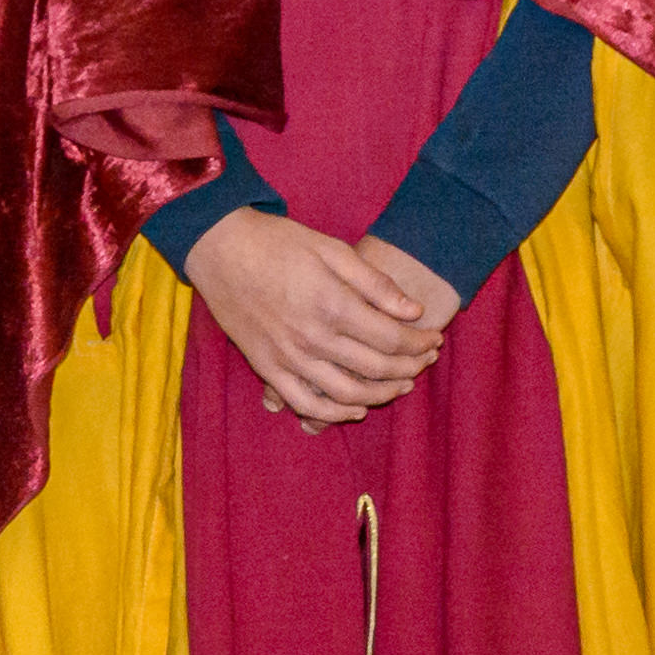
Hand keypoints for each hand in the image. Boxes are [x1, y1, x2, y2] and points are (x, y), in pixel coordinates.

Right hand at [187, 208, 443, 425]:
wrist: (220, 248)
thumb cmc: (278, 242)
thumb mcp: (332, 250)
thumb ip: (375, 284)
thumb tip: (414, 311)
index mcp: (333, 305)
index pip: (392, 339)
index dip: (420, 343)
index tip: (434, 339)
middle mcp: (312, 338)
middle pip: (375, 368)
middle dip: (410, 368)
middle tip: (426, 361)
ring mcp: (287, 357)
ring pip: (346, 394)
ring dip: (381, 395)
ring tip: (402, 386)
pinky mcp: (266, 367)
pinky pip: (305, 403)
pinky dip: (334, 412)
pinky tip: (356, 409)